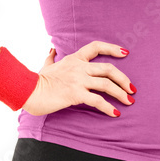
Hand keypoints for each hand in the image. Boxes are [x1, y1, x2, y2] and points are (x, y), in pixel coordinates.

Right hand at [21, 42, 135, 116]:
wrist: (28, 90)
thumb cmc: (36, 80)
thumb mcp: (46, 65)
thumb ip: (52, 57)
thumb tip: (52, 49)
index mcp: (74, 58)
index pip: (96, 47)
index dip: (112, 48)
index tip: (125, 53)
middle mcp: (79, 67)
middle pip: (108, 68)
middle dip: (123, 79)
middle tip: (132, 89)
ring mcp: (78, 80)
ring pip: (106, 84)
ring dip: (121, 93)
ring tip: (129, 101)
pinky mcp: (75, 94)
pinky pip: (97, 100)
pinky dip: (108, 107)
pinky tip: (115, 113)